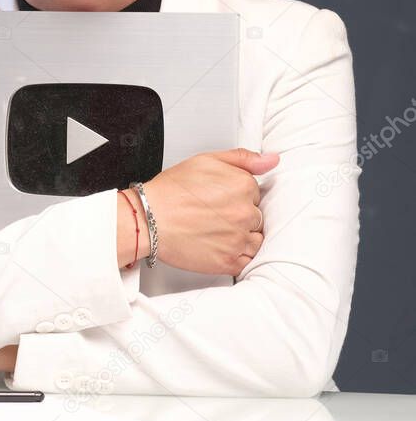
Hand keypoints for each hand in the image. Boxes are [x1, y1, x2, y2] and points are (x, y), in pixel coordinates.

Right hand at [141, 147, 278, 275]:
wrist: (148, 219)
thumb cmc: (171, 190)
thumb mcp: (207, 160)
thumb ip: (243, 158)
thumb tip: (272, 160)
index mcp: (243, 186)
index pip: (255, 193)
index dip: (236, 195)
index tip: (220, 198)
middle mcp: (244, 213)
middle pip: (256, 216)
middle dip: (239, 215)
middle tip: (214, 214)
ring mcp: (238, 239)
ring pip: (255, 239)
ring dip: (241, 236)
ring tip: (215, 231)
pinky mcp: (229, 262)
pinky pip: (247, 261)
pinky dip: (236, 255)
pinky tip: (218, 245)